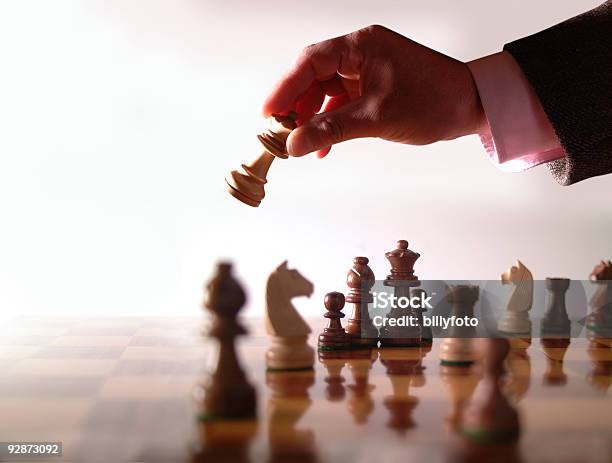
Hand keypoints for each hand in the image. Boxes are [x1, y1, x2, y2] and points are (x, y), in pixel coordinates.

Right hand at [263, 25, 485, 156]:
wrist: (471, 105)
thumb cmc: (433, 101)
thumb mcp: (376, 118)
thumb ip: (331, 130)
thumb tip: (293, 144)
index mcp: (361, 46)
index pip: (310, 62)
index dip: (284, 88)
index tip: (268, 113)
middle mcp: (361, 53)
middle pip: (313, 76)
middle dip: (295, 106)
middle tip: (278, 132)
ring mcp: (366, 71)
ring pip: (325, 92)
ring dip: (311, 118)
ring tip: (298, 143)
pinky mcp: (372, 87)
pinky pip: (341, 103)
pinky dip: (330, 123)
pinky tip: (321, 146)